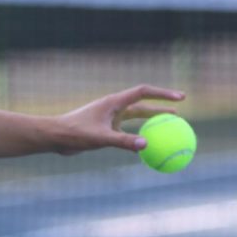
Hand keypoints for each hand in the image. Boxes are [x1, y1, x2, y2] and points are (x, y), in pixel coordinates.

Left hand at [49, 85, 185, 156]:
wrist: (55, 136)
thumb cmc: (75, 133)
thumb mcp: (100, 138)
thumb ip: (123, 141)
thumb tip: (146, 144)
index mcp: (114, 102)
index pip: (144, 92)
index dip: (163, 93)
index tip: (180, 98)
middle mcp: (114, 107)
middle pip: (143, 103)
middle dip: (162, 105)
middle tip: (181, 110)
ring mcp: (110, 117)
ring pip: (137, 116)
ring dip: (153, 119)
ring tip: (171, 123)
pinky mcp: (106, 128)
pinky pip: (128, 130)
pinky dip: (140, 134)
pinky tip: (148, 144)